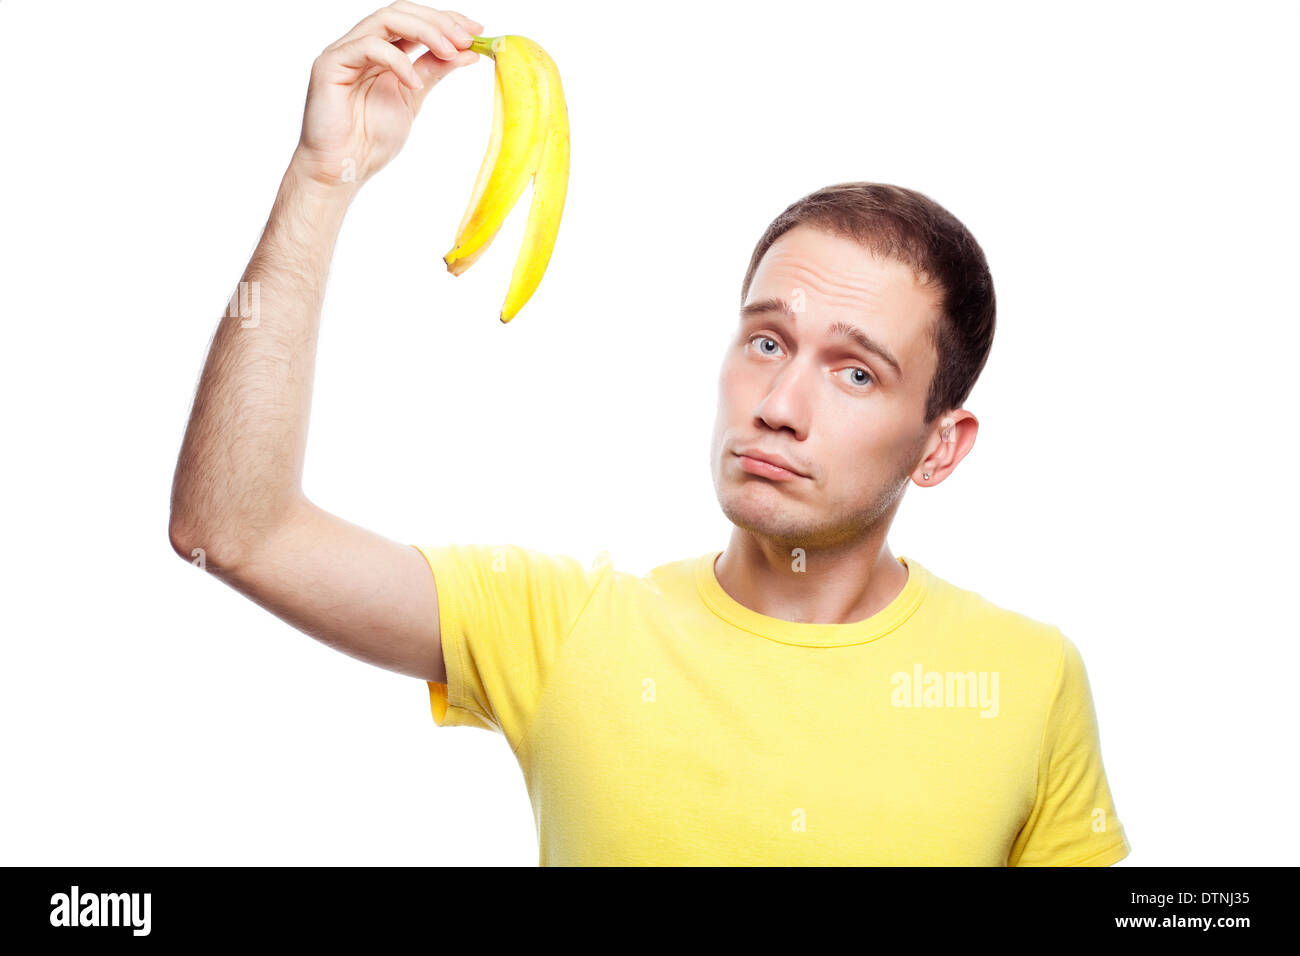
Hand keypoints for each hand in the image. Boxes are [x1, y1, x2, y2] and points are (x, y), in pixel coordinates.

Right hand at [292, 2, 483, 189]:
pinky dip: (397, 60)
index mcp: (382, 50)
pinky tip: (414, 82)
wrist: (342, 170)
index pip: (414, 20)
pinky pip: (367, 47)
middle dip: (438, 22)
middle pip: (401, 12)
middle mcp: (362, 44)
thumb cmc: (370, 139)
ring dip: (424, 31)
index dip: (445, 20)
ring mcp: (345, 51)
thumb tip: (468, 51)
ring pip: (386, 20)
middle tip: (467, 37)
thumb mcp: (414, 98)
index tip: (477, 31)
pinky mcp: (330, 64)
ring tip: (450, 51)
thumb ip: (434, 70)